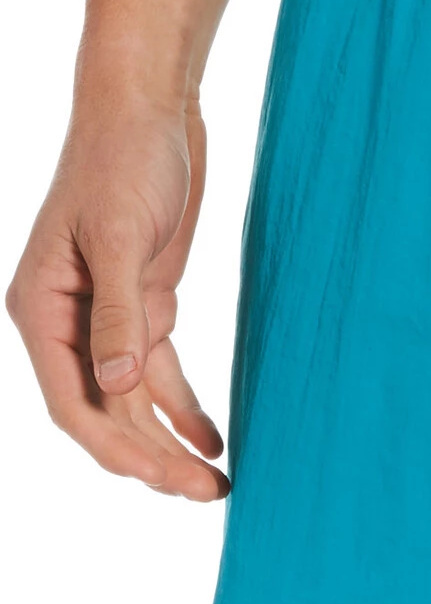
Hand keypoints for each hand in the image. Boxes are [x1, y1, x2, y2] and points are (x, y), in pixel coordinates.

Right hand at [7, 92, 228, 498]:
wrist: (151, 108)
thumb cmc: (125, 158)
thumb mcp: (119, 235)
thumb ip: (120, 313)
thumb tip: (115, 386)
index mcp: (42, 311)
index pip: (73, 403)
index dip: (117, 447)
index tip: (163, 480)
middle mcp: (68, 322)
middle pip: (108, 412)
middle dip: (153, 458)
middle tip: (208, 495)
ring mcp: (107, 317)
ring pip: (134, 400)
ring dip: (171, 442)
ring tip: (216, 484)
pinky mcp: (145, 303)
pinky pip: (160, 372)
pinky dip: (185, 407)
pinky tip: (212, 441)